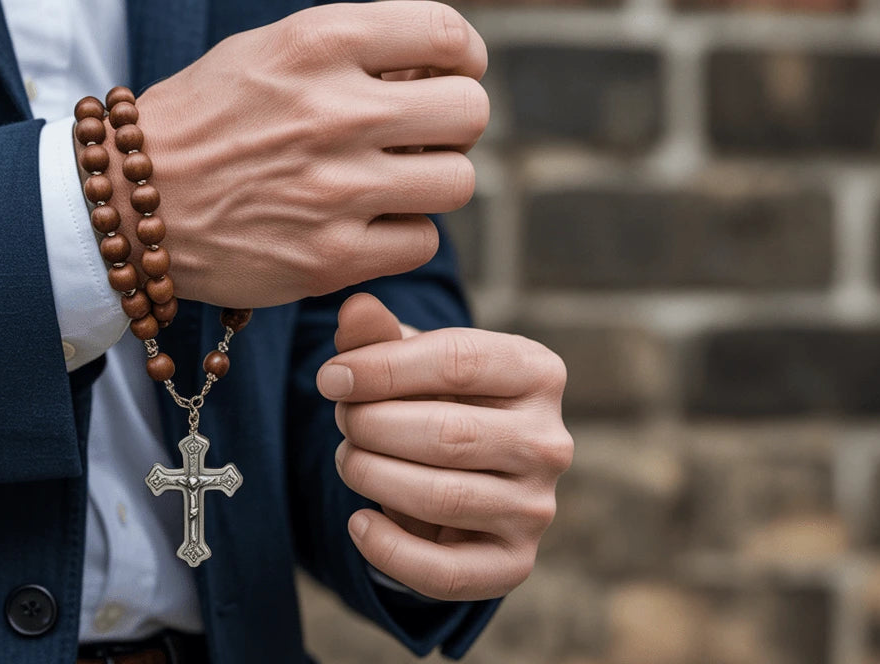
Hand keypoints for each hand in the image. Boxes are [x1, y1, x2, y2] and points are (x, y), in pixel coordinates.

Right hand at [109, 1, 487, 307]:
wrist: (129, 203)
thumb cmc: (203, 121)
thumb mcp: (267, 51)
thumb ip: (352, 50)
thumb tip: (438, 68)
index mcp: (317, 43)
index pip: (446, 33)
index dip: (464, 57)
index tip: (451, 73)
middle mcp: (334, 112)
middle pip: (468, 111)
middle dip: (451, 123)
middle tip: (417, 137)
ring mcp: (335, 190)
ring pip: (457, 181)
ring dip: (432, 183)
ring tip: (388, 184)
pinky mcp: (330, 258)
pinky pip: (422, 242)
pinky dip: (402, 236)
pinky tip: (364, 226)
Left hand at [316, 294, 571, 600]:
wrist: (463, 477)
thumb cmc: (434, 402)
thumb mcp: (408, 363)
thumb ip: (379, 338)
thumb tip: (355, 309)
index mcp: (537, 371)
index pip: (457, 361)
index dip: (382, 369)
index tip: (329, 378)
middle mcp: (550, 441)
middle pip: (448, 433)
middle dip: (373, 426)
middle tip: (343, 421)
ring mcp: (537, 507)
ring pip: (443, 497)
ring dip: (373, 477)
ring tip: (349, 460)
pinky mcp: (514, 563)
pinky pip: (445, 570)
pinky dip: (387, 549)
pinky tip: (359, 521)